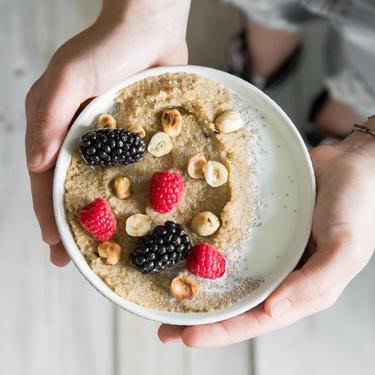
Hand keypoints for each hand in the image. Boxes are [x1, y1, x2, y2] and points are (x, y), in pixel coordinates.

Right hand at [25, 0, 189, 265]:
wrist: (150, 29)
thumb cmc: (106, 48)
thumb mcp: (70, 78)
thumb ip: (50, 117)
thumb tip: (36, 164)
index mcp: (56, 127)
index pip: (45, 179)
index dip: (47, 213)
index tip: (54, 244)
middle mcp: (80, 138)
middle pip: (71, 188)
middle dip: (72, 223)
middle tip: (76, 258)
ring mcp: (110, 140)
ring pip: (102, 185)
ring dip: (102, 216)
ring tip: (107, 246)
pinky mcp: (136, 137)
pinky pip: (132, 171)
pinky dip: (132, 193)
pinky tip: (141, 214)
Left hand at [159, 118, 374, 346]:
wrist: (351, 163)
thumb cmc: (357, 206)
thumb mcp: (345, 247)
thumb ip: (315, 282)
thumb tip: (272, 310)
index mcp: (302, 289)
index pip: (257, 319)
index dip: (222, 331)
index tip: (186, 335)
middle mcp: (281, 275)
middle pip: (236, 305)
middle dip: (202, 318)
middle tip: (164, 327)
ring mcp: (269, 252)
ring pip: (229, 279)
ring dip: (199, 289)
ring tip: (166, 297)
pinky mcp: (259, 230)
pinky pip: (231, 247)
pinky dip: (209, 256)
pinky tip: (186, 256)